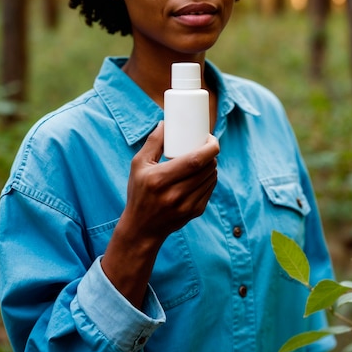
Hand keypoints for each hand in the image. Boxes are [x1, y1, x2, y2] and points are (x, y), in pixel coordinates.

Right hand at [123, 121, 218, 244]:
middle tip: (206, 145)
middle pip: (206, 168)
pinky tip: (203, 173)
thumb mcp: (138, 165)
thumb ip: (153, 142)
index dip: (209, 147)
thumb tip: (166, 123)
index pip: (195, 161)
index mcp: (160, 179)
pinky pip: (210, 189)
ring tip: (205, 158)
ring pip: (211, 178)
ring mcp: (187, 205)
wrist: (142, 228)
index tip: (210, 138)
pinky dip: (210, 178)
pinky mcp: (195, 212)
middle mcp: (175, 194)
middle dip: (211, 154)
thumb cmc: (139, 192)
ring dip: (212, 165)